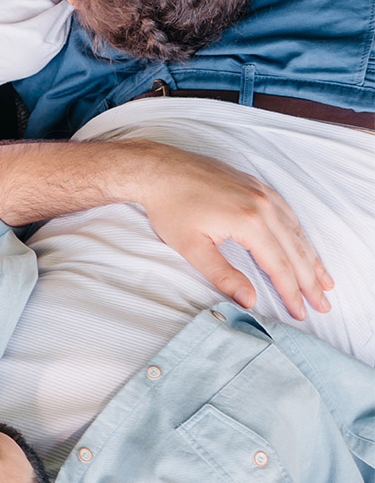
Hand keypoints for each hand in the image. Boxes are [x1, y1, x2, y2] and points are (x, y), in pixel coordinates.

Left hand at [137, 143, 333, 320]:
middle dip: (311, 280)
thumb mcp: (192, 248)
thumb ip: (223, 276)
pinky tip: (303, 245)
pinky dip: (298, 233)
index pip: (279, 266)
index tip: (301, 313)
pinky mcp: (255, 184)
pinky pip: (286, 212)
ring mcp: (261, 191)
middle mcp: (262, 205)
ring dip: (311, 257)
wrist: (158, 169)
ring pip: (295, 231)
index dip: (291, 292)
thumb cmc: (170, 208)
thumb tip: (249, 300)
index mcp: (248, 222)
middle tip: (323, 304)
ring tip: (324, 280)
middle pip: (295, 250)